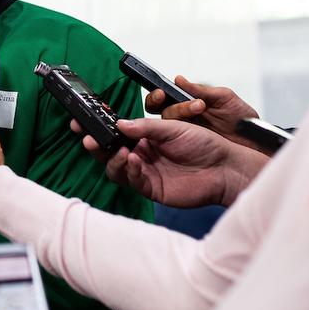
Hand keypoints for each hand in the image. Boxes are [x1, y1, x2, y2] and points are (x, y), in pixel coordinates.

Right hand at [73, 117, 267, 206]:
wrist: (225, 167)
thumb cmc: (205, 143)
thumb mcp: (175, 126)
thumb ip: (146, 126)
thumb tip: (119, 124)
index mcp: (145, 137)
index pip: (116, 132)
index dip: (99, 127)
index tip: (83, 121)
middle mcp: (142, 154)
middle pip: (110, 152)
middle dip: (97, 145)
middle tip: (89, 138)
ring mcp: (146, 172)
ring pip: (117, 168)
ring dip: (112, 159)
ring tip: (120, 151)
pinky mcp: (152, 188)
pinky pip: (133, 181)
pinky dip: (130, 170)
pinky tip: (134, 160)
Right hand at [145, 75, 262, 149]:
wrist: (255, 142)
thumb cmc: (242, 119)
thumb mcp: (225, 98)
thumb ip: (202, 90)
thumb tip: (179, 80)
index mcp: (189, 102)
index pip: (165, 95)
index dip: (159, 93)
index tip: (162, 91)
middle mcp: (183, 117)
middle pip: (158, 109)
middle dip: (158, 102)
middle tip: (165, 98)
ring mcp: (184, 133)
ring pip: (164, 124)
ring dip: (175, 114)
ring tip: (198, 109)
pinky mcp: (187, 148)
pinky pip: (172, 142)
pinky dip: (171, 136)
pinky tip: (183, 131)